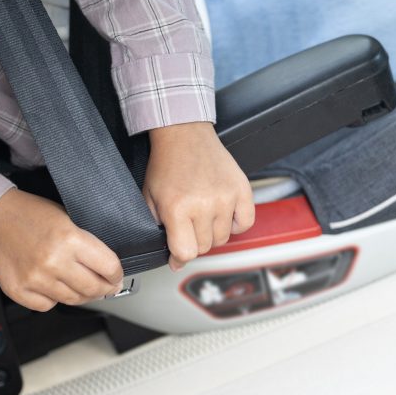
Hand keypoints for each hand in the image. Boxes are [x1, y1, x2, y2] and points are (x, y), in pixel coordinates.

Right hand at [0, 189, 123, 310]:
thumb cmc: (31, 214)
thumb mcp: (68, 218)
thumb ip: (87, 243)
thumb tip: (106, 267)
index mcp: (70, 239)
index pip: (109, 267)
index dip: (117, 274)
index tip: (117, 276)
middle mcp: (53, 261)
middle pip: (93, 288)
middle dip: (105, 289)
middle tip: (107, 286)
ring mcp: (35, 278)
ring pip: (73, 300)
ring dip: (82, 295)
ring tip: (83, 287)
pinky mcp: (18, 290)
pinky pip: (47, 305)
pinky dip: (55, 299)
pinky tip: (55, 287)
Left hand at [144, 122, 254, 270]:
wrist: (184, 134)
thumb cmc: (167, 164)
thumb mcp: (151, 198)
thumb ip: (159, 230)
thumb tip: (176, 260)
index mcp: (177, 208)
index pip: (186, 253)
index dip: (179, 257)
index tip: (177, 255)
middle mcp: (204, 204)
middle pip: (205, 246)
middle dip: (194, 240)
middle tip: (188, 225)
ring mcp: (225, 197)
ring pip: (223, 238)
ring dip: (213, 232)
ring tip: (203, 215)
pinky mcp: (241, 189)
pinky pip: (245, 223)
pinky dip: (235, 224)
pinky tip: (223, 214)